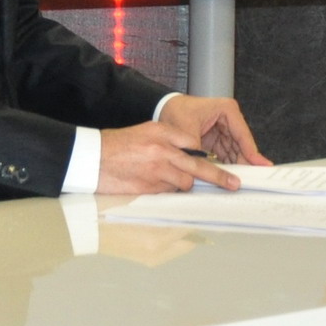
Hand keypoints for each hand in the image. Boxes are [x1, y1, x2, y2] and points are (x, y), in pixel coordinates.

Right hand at [97, 115, 240, 192]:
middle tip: (234, 184)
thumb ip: (167, 140)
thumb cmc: (117, 146)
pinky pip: (168, 193)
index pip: (193, 145)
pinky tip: (154, 185)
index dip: (203, 156)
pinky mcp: (150, 187)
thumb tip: (188, 154)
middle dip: (219, 177)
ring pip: (184, 183)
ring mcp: (157, 170)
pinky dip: (167, 192)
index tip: (217, 163)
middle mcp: (163, 150)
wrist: (91, 158)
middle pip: (199, 167)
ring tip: (165, 180)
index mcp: (162, 132)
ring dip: (182, 185)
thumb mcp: (144, 132)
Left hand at [156, 94, 269, 167]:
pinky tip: (228, 175)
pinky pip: (226, 153)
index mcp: (226, 110)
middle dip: (245, 161)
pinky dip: (226, 164)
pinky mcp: (217, 137)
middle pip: (242, 145)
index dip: (251, 153)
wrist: (162, 108)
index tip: (260, 166)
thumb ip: (198, 152)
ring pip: (235, 151)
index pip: (243, 135)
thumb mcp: (187, 132)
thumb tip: (205, 171)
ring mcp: (224, 128)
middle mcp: (229, 118)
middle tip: (251, 177)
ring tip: (239, 179)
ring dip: (236, 165)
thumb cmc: (175, 111)